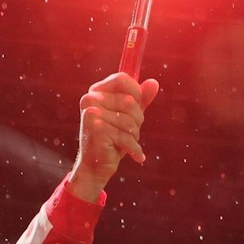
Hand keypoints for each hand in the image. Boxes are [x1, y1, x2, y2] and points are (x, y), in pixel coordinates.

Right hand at [67, 74, 158, 201]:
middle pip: (129, 101)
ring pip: (130, 120)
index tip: (136, 107)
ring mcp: (92, 113)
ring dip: (134, 135)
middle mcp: (90, 99)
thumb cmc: (112, 139)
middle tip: (128, 132)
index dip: (136, 93)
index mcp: (96, 92)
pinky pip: (126, 136)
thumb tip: (154, 82)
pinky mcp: (96, 129)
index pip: (122, 79)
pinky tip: (135, 155)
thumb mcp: (129, 116)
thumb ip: (140, 99)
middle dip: (137, 120)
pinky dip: (134, 148)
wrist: (96, 165)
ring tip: (124, 142)